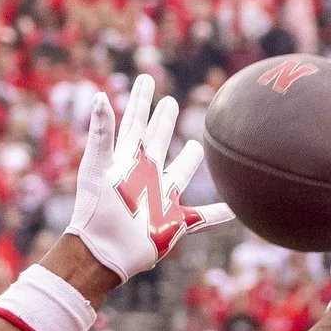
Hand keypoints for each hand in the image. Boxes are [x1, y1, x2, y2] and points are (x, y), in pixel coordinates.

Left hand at [64, 74, 232, 281]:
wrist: (101, 251)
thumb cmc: (96, 210)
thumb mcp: (96, 167)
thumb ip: (100, 132)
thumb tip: (100, 95)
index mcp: (127, 161)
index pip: (135, 122)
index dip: (141, 101)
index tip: (146, 78)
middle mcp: (144, 176)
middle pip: (157, 141)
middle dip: (163, 121)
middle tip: (170, 102)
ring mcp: (160, 199)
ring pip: (179, 175)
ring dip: (188, 161)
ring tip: (196, 148)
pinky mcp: (172, 223)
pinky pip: (202, 219)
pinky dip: (218, 216)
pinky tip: (234, 211)